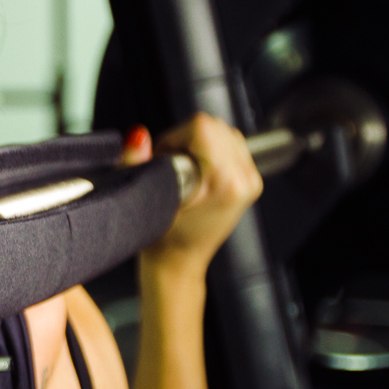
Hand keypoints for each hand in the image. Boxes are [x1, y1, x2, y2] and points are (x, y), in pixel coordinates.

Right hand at [122, 114, 262, 278]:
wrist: (179, 262)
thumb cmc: (162, 239)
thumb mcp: (143, 197)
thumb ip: (137, 162)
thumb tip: (138, 135)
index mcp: (224, 182)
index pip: (201, 127)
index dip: (174, 137)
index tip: (164, 158)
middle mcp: (244, 179)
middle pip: (215, 126)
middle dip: (186, 139)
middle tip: (172, 166)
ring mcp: (251, 180)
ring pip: (224, 132)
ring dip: (199, 142)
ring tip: (183, 169)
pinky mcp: (251, 180)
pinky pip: (231, 144)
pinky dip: (210, 149)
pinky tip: (197, 170)